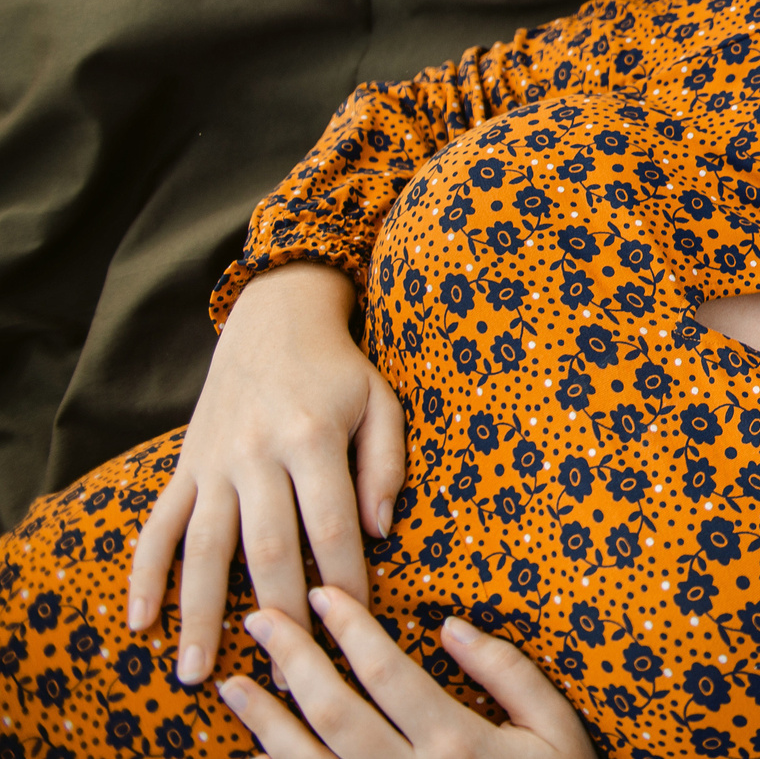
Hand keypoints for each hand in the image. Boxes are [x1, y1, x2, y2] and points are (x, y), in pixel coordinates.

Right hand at [127, 264, 403, 683]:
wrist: (273, 322)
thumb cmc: (338, 371)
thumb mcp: (381, 402)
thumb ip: (385, 464)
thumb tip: (380, 532)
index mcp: (311, 437)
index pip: (332, 524)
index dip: (345, 578)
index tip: (356, 623)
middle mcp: (256, 453)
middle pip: (267, 546)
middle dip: (277, 612)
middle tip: (285, 669)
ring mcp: (213, 464)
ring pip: (204, 548)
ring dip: (199, 613)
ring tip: (196, 672)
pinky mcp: (183, 470)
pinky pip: (157, 527)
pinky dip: (143, 575)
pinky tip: (138, 621)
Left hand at [222, 587, 594, 758]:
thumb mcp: (556, 729)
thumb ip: (510, 674)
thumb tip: (452, 626)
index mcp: (458, 741)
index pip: (388, 672)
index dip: (351, 630)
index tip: (323, 595)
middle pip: (333, 711)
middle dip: (292, 661)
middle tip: (260, 620)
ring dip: (264, 722)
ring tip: (234, 686)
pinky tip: (255, 753)